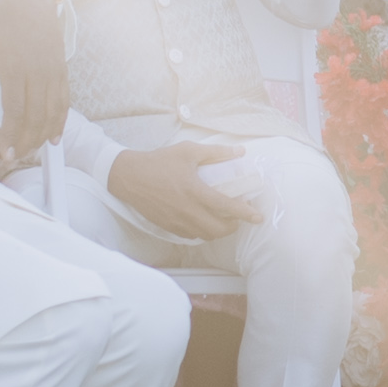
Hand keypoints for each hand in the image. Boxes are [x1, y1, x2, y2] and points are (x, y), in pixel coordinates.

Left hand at [0, 0, 68, 168]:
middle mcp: (37, 74)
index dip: (12, 136)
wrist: (30, 4)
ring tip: (33, 150)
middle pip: (35, 117)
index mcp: (14, 69)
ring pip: (52, 113)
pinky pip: (64, 102)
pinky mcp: (63, 73)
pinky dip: (61, 122)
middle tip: (16, 157)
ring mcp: (53, 74)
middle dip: (26, 142)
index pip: (15, 111)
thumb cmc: (3, 27)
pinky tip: (54, 136)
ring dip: (43, 136)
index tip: (6, 153)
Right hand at [108, 138, 250, 239]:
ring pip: (205, 235)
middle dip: (234, 226)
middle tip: (239, 217)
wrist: (129, 176)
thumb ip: (216, 152)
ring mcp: (177, 221)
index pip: (227, 207)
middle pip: (218, 229)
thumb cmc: (160, 161)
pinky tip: (203, 221)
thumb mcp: (189, 151)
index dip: (245, 214)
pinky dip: (202, 232)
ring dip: (219, 231)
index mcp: (195, 191)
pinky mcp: (168, 226)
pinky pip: (191, 236)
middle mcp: (187, 210)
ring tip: (224, 220)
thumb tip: (240, 151)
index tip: (258, 217)